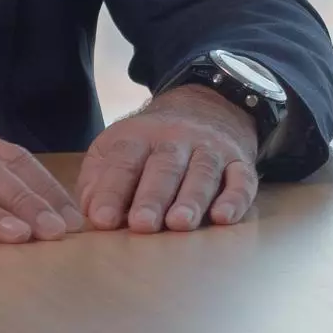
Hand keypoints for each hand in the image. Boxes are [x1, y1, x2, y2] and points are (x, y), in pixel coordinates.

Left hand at [77, 85, 259, 233]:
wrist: (206, 107)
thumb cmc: (151, 145)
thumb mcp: (117, 149)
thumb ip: (98, 180)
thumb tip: (91, 214)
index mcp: (139, 136)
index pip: (124, 160)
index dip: (112, 190)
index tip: (102, 219)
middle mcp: (176, 139)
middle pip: (164, 167)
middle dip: (152, 197)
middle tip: (141, 225)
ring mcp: (211, 149)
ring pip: (203, 172)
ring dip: (192, 198)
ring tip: (180, 224)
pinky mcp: (240, 162)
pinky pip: (241, 179)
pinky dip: (235, 198)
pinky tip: (224, 217)